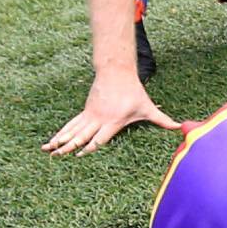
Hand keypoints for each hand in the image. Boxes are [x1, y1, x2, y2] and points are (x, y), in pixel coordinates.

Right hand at [43, 73, 177, 153]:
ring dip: (59, 140)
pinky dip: (61, 133)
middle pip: (81, 135)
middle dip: (68, 146)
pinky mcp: (86, 111)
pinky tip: (52, 141)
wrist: (116, 72)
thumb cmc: (133, 92)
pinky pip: (71, 125)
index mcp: (113, 121)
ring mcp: (90, 115)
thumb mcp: (147, 107)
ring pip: (72, 130)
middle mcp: (98, 119)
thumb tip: (179, 127)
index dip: (90, 146)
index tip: (80, 155)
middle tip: (56, 155)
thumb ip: (162, 119)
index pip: (100, 136)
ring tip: (46, 149)